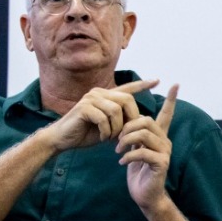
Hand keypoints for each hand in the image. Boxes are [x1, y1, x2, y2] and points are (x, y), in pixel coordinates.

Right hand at [41, 79, 156, 151]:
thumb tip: (141, 120)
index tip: (157, 81)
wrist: (64, 139)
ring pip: (116, 110)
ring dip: (117, 128)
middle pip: (126, 100)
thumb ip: (123, 121)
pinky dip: (106, 132)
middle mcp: (99, 93)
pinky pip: (104, 119)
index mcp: (106, 96)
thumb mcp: (110, 127)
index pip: (127, 88)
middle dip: (130, 119)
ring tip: (111, 138)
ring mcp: (91, 98)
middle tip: (124, 135)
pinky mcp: (84, 107)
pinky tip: (102, 138)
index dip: (142, 85)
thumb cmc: (87, 133)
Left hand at [118, 84, 177, 210]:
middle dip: (127, 127)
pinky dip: (128, 156)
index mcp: (159, 136)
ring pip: (144, 134)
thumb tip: (131, 120)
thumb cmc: (138, 172)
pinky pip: (142, 151)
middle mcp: (165, 141)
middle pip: (146, 120)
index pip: (167, 114)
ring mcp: (165, 152)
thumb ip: (135, 135)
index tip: (176, 84)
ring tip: (118, 151)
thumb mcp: (135, 149)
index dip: (171, 100)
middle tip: (117, 140)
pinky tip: (121, 162)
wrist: (144, 195)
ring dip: (126, 140)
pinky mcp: (161, 163)